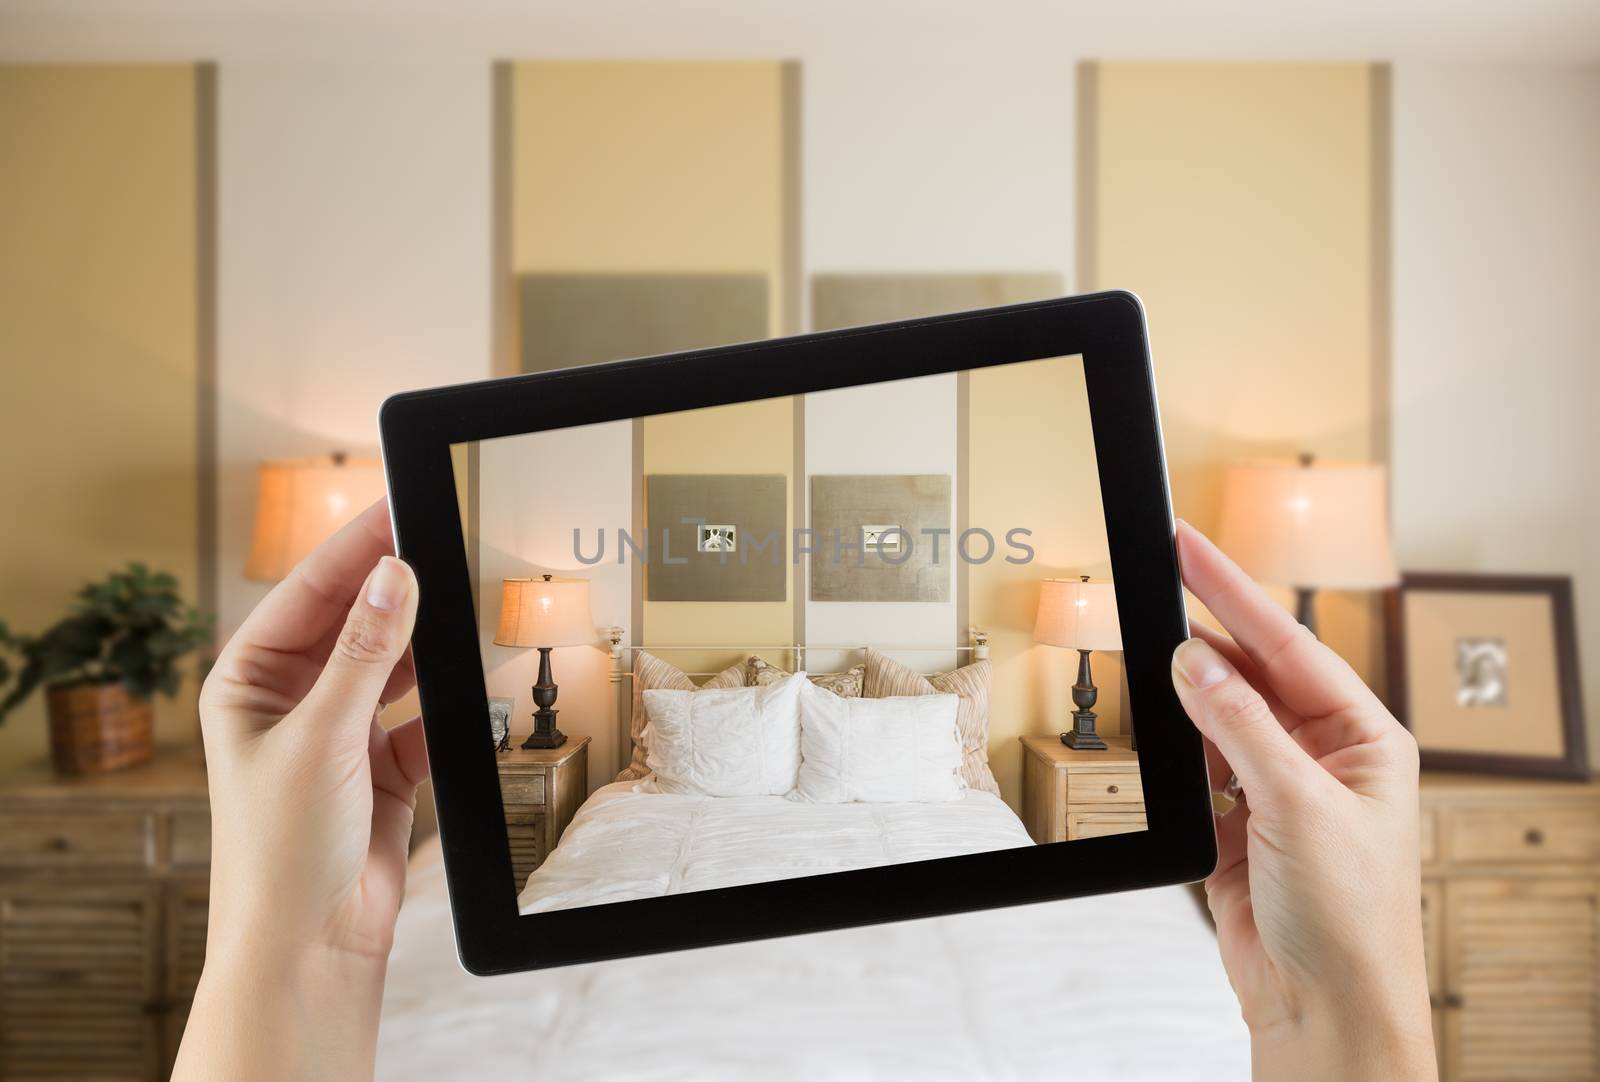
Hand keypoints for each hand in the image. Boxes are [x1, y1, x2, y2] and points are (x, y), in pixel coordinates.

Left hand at [173, 500, 426, 1081]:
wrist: (312, 944)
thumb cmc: (281, 851)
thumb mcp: (322, 738)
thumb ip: (365, 654)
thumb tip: (394, 576)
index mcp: (248, 681)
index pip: (309, 592)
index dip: (355, 548)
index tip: (398, 504)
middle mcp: (291, 699)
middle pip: (355, 620)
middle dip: (398, 588)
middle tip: (444, 539)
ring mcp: (339, 730)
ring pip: (395, 663)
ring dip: (428, 644)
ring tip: (466, 605)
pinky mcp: (382, 763)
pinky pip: (424, 714)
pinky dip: (449, 704)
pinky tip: (473, 686)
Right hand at [1171, 521, 1435, 1081]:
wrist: (1321, 1007)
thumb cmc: (1349, 919)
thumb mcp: (1299, 805)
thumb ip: (1241, 726)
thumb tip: (1192, 662)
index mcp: (1367, 739)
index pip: (1291, 644)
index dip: (1235, 592)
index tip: (1190, 548)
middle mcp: (1325, 755)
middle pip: (1253, 671)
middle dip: (1204, 632)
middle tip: (1154, 582)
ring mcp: (1279, 788)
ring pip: (1220, 713)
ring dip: (1185, 691)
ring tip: (1147, 655)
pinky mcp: (1238, 822)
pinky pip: (1199, 761)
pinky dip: (1176, 742)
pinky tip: (1160, 721)